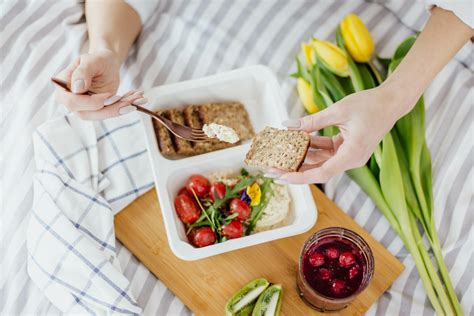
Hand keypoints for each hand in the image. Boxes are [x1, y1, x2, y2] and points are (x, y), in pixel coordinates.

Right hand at [54, 49, 144, 119]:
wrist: (106, 64)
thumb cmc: (97, 59)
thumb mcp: (91, 60)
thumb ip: (83, 72)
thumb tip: (76, 88)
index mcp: (62, 86)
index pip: (72, 102)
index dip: (90, 102)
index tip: (108, 96)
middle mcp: (70, 100)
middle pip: (85, 114)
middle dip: (109, 109)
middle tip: (129, 102)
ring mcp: (83, 108)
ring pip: (100, 116)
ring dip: (120, 109)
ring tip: (137, 99)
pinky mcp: (97, 111)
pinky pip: (109, 113)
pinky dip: (124, 108)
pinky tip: (137, 100)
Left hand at [268, 85, 407, 183]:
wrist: (391, 102)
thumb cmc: (369, 104)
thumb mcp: (337, 110)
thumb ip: (312, 121)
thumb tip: (287, 125)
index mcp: (352, 154)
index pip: (321, 173)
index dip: (300, 177)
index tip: (281, 177)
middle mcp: (351, 159)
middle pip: (318, 170)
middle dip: (294, 170)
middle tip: (271, 169)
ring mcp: (349, 155)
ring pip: (320, 161)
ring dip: (301, 158)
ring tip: (279, 155)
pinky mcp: (347, 149)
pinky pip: (326, 152)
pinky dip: (311, 147)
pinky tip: (295, 141)